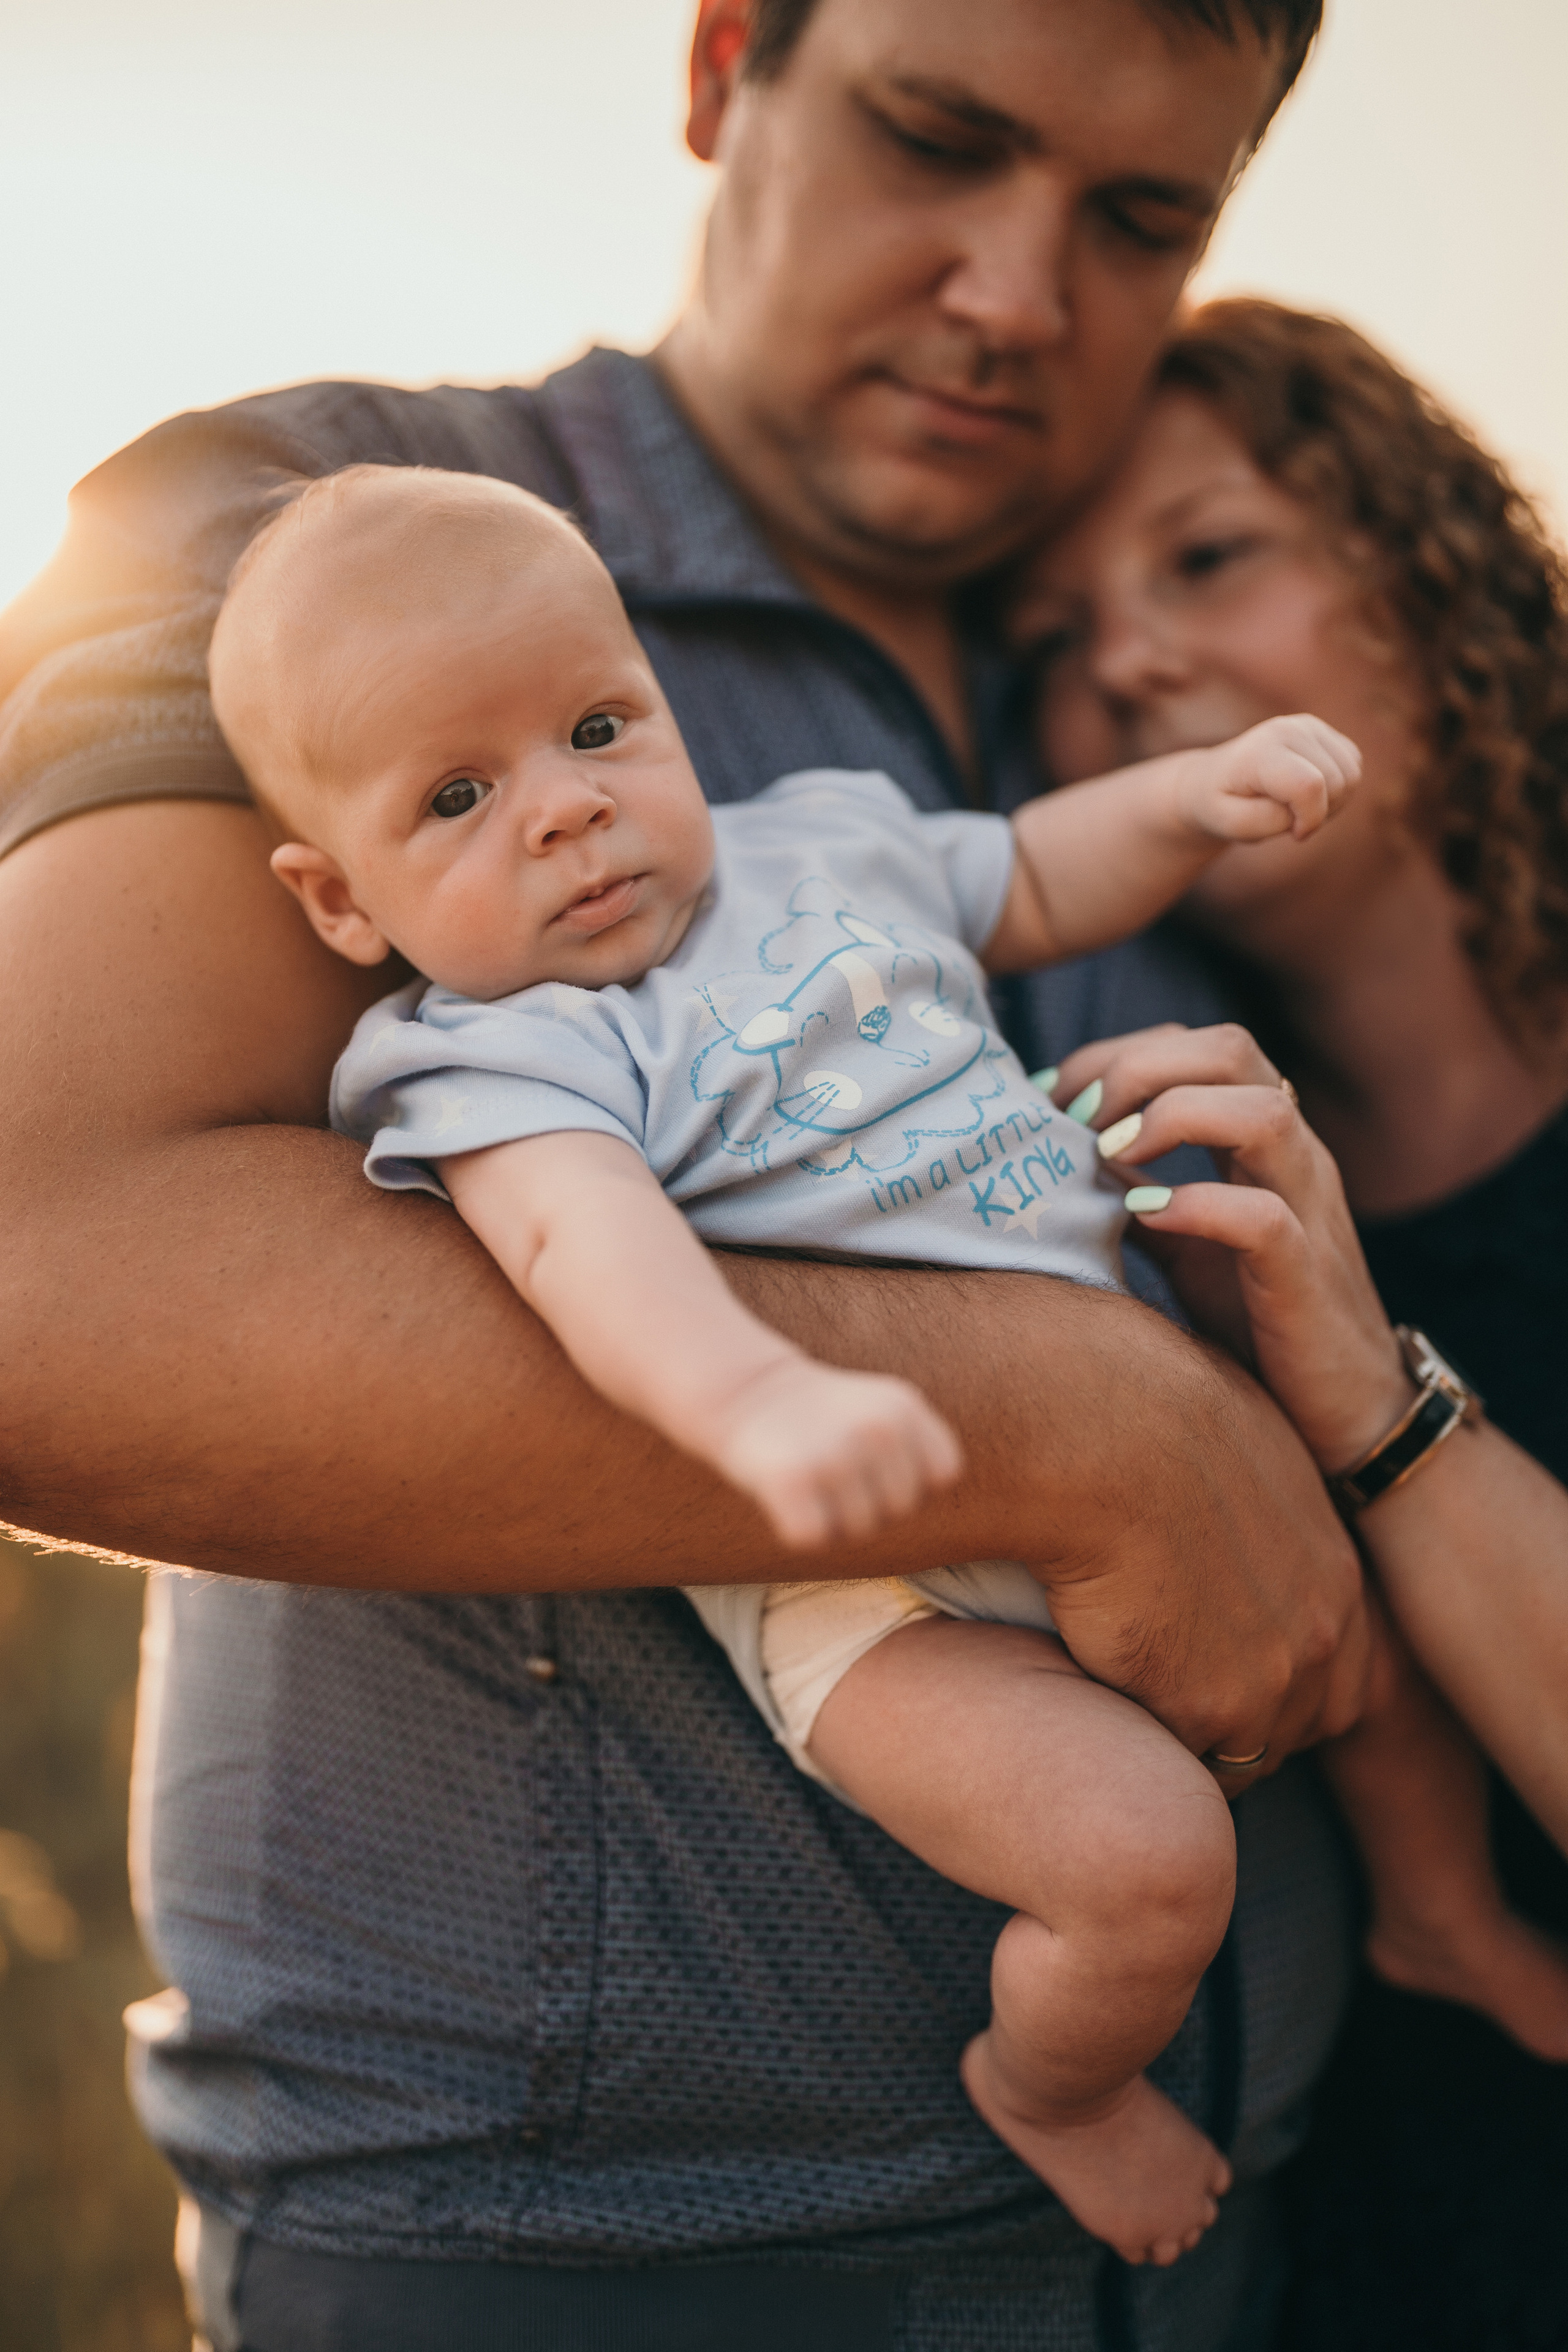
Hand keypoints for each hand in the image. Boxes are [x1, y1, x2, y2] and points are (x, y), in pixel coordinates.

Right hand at [711, 1357, 963, 1550]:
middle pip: (901, 1510)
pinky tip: (788, 1493)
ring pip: (858, 1531)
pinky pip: (814, 1537)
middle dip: (872, 1502)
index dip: (914, 1479)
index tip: (880, 1464)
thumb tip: (925, 1505)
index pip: (942, 1474)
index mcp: (904, 1407)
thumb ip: (920, 1448)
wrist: (747, 1391)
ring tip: (813, 1476)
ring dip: (834, 1517)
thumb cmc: (823, 1415)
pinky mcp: (791, 1479)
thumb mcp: (885, 1410)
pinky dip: (799, 1527)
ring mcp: (834, 1455)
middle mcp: (876, 1429)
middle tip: (836, 1468)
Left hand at [1051, 1022, 1412, 1472]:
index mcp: (1264, 1140)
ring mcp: (1310, 1210)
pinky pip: (1265, 1218)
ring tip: (1107, 1154)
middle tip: (1074, 1119)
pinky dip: (1198, 1205)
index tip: (1053, 1096)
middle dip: (1138, 1066)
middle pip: (1231, 1049)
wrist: (1343, 1411)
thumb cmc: (1260, 1320)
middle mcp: (1295, 1157)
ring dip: (1171, 1116)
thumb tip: (1066, 1154)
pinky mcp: (1308, 1276)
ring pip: (1263, 1112)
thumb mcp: (1186, 1243)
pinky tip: (1144, 1218)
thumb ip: (1140, 1191)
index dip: (1118, 1054)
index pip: (1198, 1046)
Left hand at [1175, 715, 1360, 844]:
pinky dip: (1339, 789)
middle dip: (1321, 813)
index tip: (1293, 833)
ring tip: (1297, 807)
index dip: (1310, 820)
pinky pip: (1354, 767)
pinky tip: (1310, 794)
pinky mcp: (1323, 732)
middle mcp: (1289, 730)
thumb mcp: (1231, 825)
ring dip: (1332, 802)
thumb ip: (1266, 820)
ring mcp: (1309, 726)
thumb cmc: (1221, 805)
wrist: (1212, 781)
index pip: (1310, 786)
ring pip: (1352, 775)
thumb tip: (1303, 807)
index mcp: (1261, 752)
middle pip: (1337, 782)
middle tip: (1290, 820)